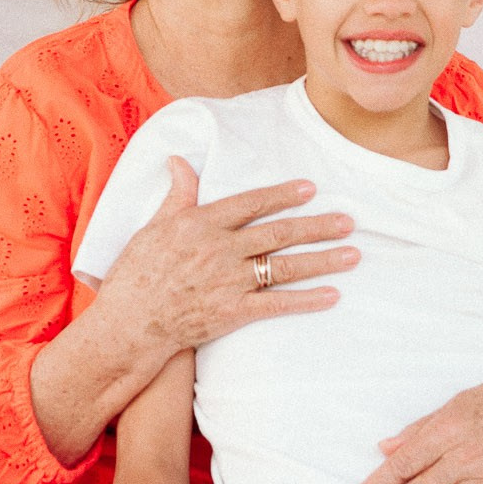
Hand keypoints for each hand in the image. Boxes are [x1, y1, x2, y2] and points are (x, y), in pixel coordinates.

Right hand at [95, 157, 356, 354]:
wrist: (128, 324)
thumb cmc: (136, 274)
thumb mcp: (153, 225)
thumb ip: (177, 194)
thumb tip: (179, 159)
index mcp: (200, 223)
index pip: (250, 203)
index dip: (281, 195)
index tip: (310, 188)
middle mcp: (220, 249)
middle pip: (278, 233)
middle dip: (317, 226)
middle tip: (349, 221)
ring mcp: (229, 282)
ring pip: (285, 267)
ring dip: (322, 260)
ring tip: (353, 255)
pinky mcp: (233, 312)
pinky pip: (277, 304)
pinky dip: (306, 300)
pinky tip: (332, 295)